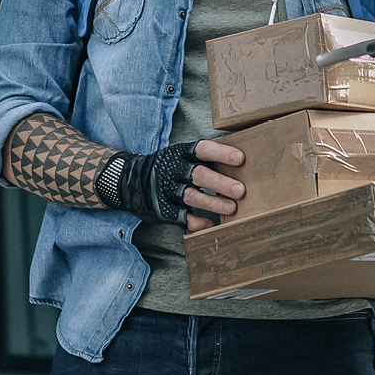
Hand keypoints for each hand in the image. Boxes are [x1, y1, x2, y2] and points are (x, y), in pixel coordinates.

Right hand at [95, 140, 245, 229]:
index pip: (202, 149)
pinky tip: (210, 225)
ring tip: (231, 208)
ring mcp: (167, 190)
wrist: (133, 182)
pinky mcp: (163, 209)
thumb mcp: (182, 155)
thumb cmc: (171, 167)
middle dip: (220, 184)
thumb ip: (206, 159)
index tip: (240, 158)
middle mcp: (173, 170)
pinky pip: (181, 217)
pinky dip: (196, 222)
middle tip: (241, 190)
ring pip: (191, 197)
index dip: (221, 153)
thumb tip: (242, 163)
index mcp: (180, 153)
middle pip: (198, 175)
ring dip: (213, 203)